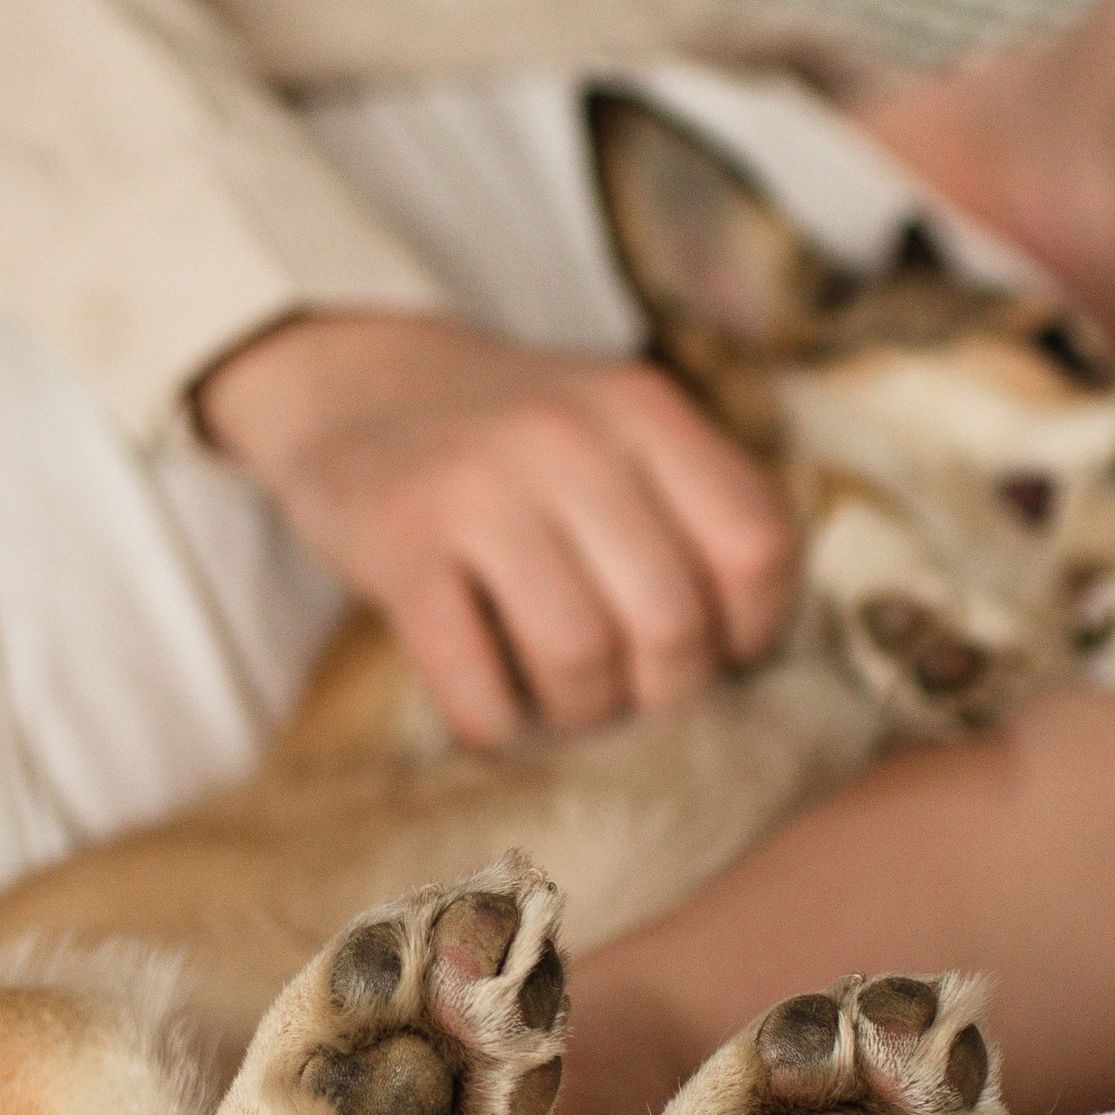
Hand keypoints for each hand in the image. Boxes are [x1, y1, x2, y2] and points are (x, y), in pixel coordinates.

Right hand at [194, 312, 796, 747]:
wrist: (358, 385)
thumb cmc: (515, 445)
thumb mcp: (619, 431)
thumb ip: (695, 505)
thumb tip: (756, 653)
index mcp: (643, 408)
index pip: (756, 547)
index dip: (752, 630)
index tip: (719, 652)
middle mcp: (566, 436)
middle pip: (670, 621)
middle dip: (664, 695)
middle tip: (636, 700)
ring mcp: (476, 487)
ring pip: (579, 658)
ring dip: (582, 717)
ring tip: (567, 708)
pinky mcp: (397, 544)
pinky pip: (473, 683)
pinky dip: (497, 729)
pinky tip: (498, 719)